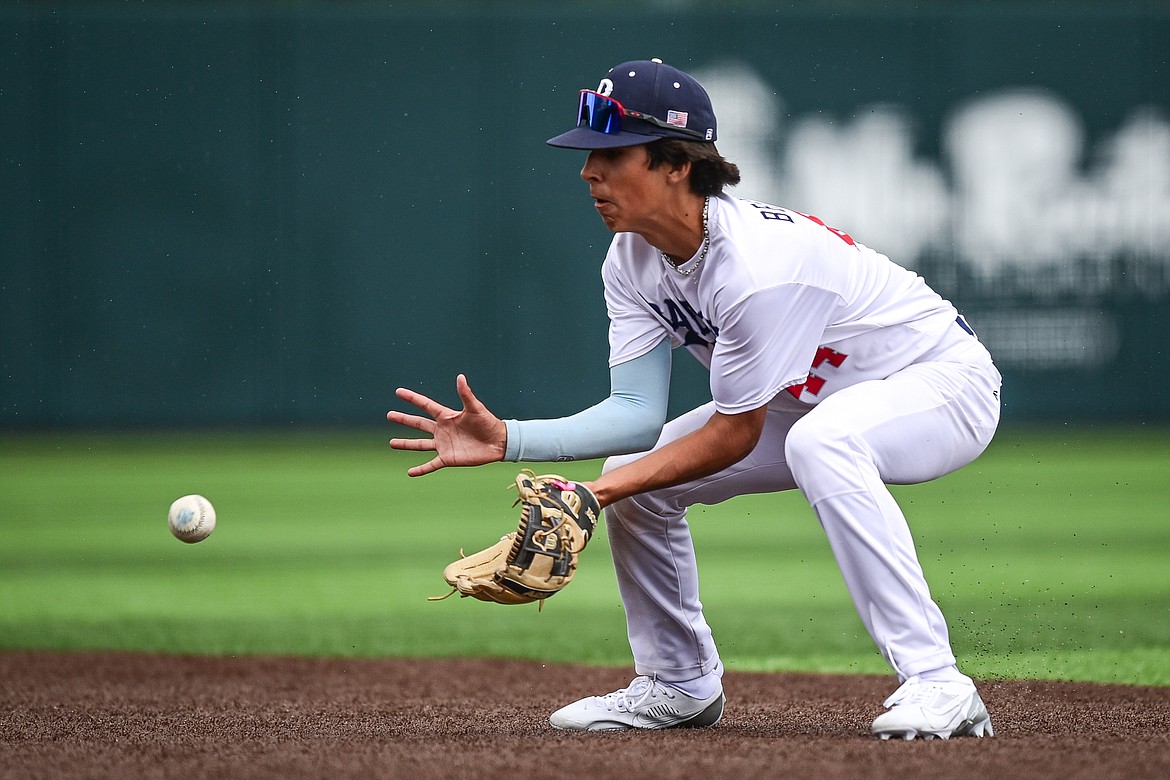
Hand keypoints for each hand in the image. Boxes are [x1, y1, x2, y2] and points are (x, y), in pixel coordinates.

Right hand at [387, 374, 506, 476]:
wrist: (498, 442)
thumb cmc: (488, 423)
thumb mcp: (475, 408)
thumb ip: (466, 394)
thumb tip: (460, 377)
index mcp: (446, 416)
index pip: (425, 405)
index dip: (412, 398)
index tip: (398, 392)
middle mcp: (442, 430)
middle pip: (418, 424)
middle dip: (404, 419)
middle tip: (389, 415)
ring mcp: (443, 445)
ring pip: (420, 444)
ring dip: (406, 444)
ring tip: (392, 443)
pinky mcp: (448, 458)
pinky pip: (431, 464)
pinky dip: (421, 469)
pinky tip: (410, 472)